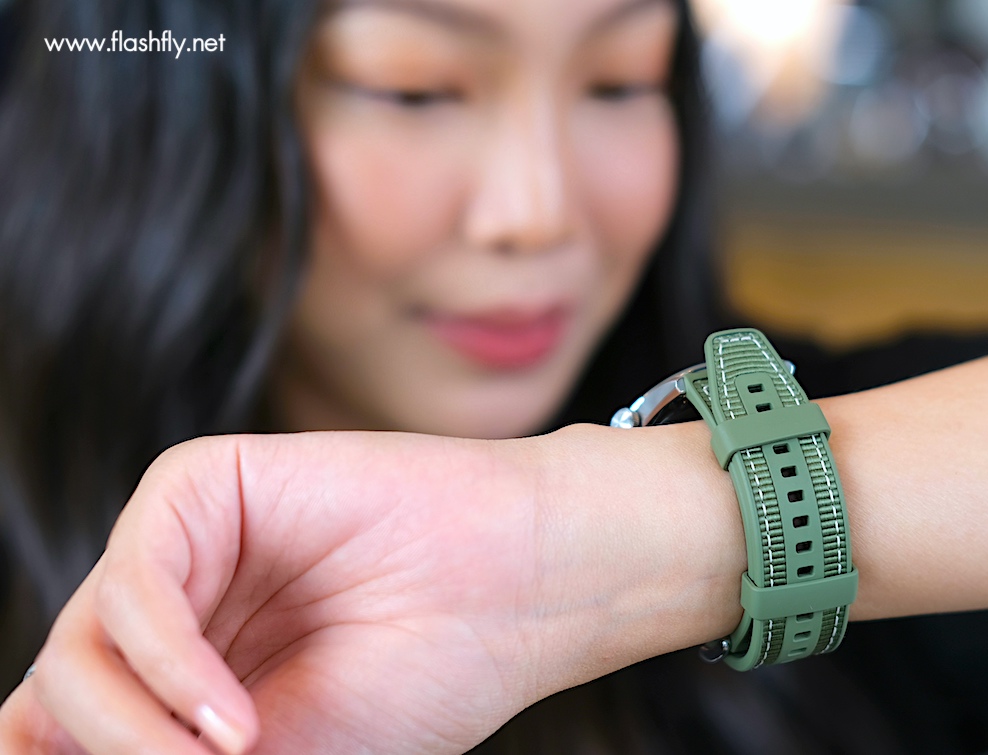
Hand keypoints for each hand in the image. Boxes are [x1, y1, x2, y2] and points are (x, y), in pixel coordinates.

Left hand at [0, 424, 745, 753]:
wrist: (525, 588)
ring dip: (132, 723)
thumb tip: (33, 750)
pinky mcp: (208, 484)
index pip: (69, 723)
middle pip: (61, 688)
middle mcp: (181, 604)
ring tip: (234, 751)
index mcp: (195, 668)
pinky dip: (168, 660)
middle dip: (104, 750)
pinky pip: (136, 581)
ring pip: (81, 643)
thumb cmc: (430, 672)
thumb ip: (171, 754)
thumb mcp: (286, 752)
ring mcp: (190, 544)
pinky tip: (233, 714)